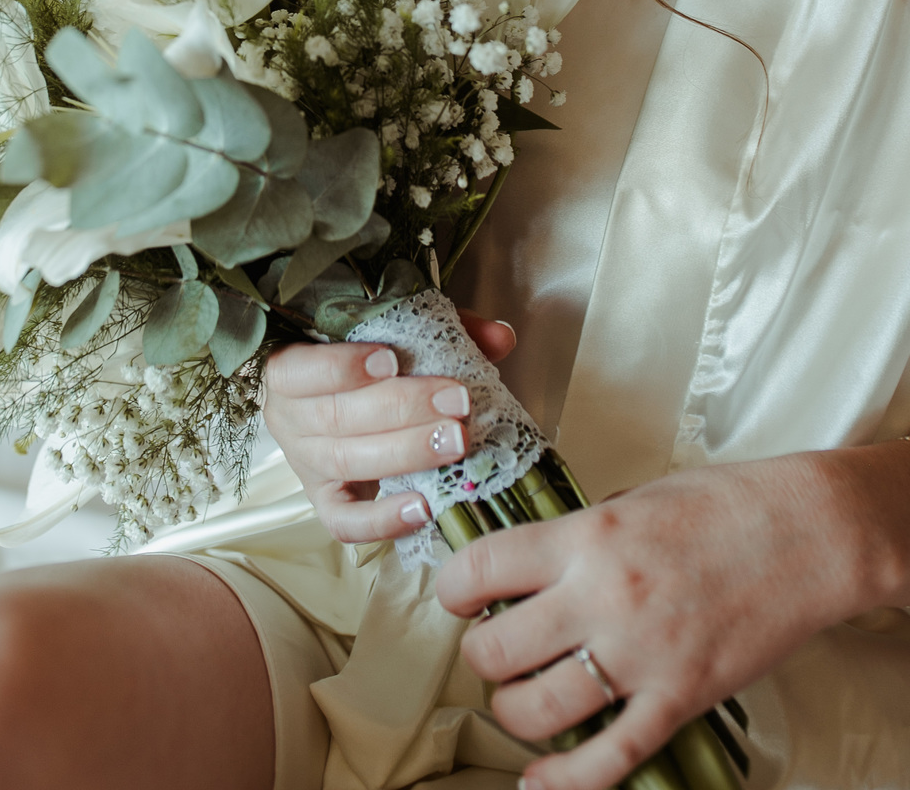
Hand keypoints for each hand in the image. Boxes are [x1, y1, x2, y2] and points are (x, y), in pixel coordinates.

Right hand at [263, 312, 514, 543]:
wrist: (334, 403)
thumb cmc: (362, 362)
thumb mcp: (392, 333)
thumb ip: (441, 329)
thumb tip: (502, 336)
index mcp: (288, 368)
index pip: (300, 369)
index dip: (342, 366)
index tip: (393, 359)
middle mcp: (289, 419)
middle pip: (337, 417)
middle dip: (402, 408)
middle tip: (456, 401)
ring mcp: (305, 465)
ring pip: (348, 462)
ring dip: (407, 452)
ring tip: (456, 441)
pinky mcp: (325, 503)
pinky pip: (346, 521)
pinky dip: (384, 520)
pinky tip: (424, 508)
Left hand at [435, 450, 890, 789]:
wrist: (805, 533)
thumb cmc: (723, 504)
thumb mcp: (634, 495)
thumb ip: (583, 532)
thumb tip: (540, 559)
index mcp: (588, 535)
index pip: (483, 568)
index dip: (452, 588)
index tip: (456, 596)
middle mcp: (604, 597)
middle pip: (498, 649)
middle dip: (479, 656)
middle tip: (490, 648)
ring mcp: (642, 655)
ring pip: (539, 709)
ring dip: (513, 712)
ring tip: (518, 698)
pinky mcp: (680, 699)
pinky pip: (609, 757)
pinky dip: (566, 780)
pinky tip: (540, 781)